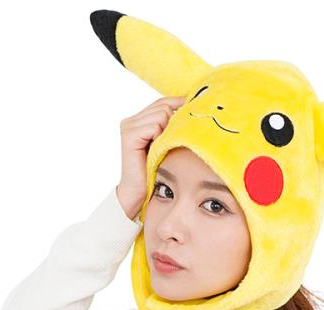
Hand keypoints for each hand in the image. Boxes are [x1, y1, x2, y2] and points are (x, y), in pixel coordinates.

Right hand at [115, 95, 185, 220]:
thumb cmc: (156, 172)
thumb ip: (172, 127)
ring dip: (168, 132)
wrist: (139, 194)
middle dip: (174, 123)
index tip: (194, 111)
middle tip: (173, 143)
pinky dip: (160, 137)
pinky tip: (157, 150)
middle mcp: (131, 120)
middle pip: (164, 106)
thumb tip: (194, 109)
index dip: (179, 104)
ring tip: (163, 149)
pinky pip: (154, 125)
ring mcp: (128, 126)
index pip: (163, 102)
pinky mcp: (129, 135)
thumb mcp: (167, 145)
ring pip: (161, 114)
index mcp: (139, 120)